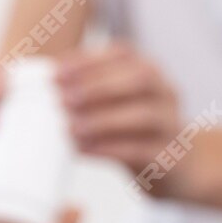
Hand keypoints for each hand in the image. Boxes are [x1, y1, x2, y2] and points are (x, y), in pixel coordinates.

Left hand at [59, 43, 193, 194]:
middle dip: (97, 86)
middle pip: (139, 79)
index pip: (124, 54)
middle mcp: (166, 93)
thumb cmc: (134, 131)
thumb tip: (42, 86)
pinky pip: (141, 150)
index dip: (90, 60)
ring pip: (143, 115)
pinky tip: (83, 149)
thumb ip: (89, 90)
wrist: (180, 168)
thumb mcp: (118, 104)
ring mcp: (172, 125)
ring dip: (102, 120)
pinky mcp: (169, 157)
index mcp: (150, 72)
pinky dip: (110, 149)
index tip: (56, 72)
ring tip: (69, 127)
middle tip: (62, 98)